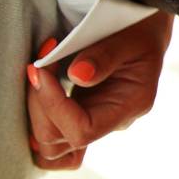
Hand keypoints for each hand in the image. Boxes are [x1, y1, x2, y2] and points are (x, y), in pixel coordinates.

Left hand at [25, 12, 173, 169]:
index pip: (83, 130)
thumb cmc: (138, 31)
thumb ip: (104, 56)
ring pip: (50, 147)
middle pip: (59, 142)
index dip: (54, 106)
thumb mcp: (127, 37)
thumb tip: (76, 76)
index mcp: (129, 105)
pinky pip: (54, 138)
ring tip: (37, 76)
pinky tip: (37, 92)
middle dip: (38, 105)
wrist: (143, 34)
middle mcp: (112, 123)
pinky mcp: (81, 118)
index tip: (42, 69)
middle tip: (38, 65)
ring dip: (34, 113)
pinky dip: (38, 122)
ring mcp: (96, 124)